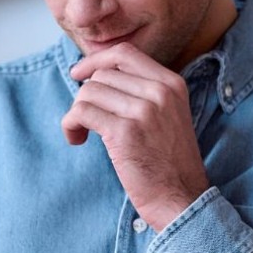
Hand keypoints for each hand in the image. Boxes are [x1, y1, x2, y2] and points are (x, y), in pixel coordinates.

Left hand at [64, 43, 210, 230]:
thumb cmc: (169, 164)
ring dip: (76, 113)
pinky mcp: (124, 132)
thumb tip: (97, 76)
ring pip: (89, 92)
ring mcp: (143, 111)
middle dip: (86, 96)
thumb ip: (143, 93)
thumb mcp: (168, 116)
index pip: (124, 53)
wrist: (182, 199)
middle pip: (102, 75)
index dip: (96, 60)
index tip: (79, 74)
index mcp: (172, 84)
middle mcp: (160, 92)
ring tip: (82, 133)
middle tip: (86, 121)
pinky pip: (82, 112)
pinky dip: (70, 124)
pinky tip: (77, 139)